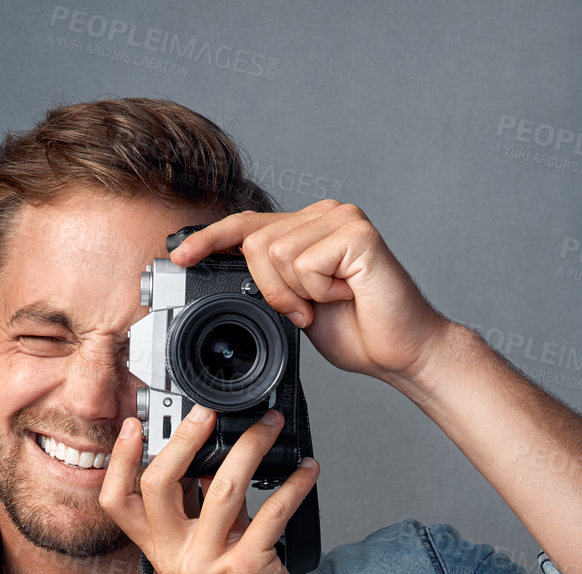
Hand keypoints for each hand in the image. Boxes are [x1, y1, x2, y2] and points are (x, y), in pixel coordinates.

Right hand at [98, 404, 319, 573]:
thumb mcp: (209, 565)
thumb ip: (208, 521)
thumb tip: (213, 469)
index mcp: (163, 554)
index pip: (119, 503)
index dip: (119, 461)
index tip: (133, 425)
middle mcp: (179, 558)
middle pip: (160, 484)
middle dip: (184, 437)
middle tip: (208, 411)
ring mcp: (210, 565)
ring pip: (221, 487)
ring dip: (251, 446)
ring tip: (271, 425)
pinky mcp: (248, 570)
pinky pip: (271, 513)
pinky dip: (293, 485)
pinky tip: (307, 471)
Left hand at [167, 200, 450, 387]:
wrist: (402, 351)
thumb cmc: (357, 331)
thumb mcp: (296, 306)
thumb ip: (269, 283)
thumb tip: (232, 276)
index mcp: (308, 228)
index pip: (248, 225)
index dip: (210, 239)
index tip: (179, 256)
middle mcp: (324, 215)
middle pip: (256, 242)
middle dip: (270, 290)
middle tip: (305, 313)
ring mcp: (342, 219)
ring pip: (277, 254)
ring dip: (296, 294)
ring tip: (329, 304)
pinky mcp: (357, 234)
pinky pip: (306, 264)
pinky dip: (319, 292)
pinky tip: (347, 295)